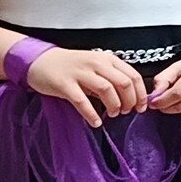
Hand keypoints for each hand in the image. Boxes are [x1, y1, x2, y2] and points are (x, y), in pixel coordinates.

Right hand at [22, 48, 148, 126]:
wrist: (40, 60)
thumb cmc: (71, 66)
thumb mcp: (96, 66)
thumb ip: (112, 77)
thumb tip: (131, 96)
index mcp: (107, 59)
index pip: (133, 76)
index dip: (141, 94)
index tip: (141, 107)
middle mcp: (96, 63)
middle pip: (123, 83)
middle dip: (130, 101)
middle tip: (126, 111)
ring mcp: (80, 73)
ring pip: (107, 90)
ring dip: (114, 105)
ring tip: (112, 114)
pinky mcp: (64, 84)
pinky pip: (82, 101)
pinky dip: (91, 114)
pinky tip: (95, 122)